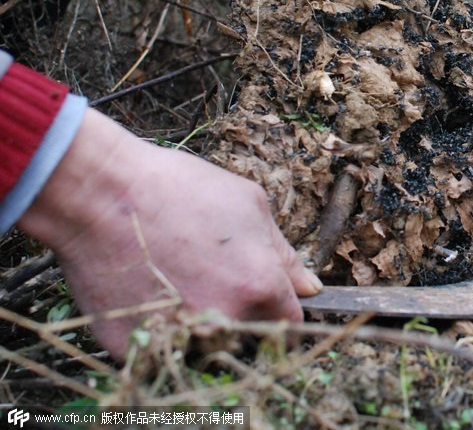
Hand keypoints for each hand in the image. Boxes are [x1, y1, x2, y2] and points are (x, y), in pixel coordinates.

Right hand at [19, 109, 320, 358]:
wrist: (99, 193)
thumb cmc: (179, 187)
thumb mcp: (248, 204)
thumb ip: (284, 253)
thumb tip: (310, 288)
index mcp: (261, 285)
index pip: (290, 321)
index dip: (278, 306)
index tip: (263, 295)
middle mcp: (226, 318)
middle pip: (248, 333)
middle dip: (239, 311)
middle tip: (208, 274)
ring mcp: (179, 336)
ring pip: (204, 344)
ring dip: (200, 322)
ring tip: (175, 277)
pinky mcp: (134, 346)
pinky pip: (158, 345)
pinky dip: (156, 325)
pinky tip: (145, 287)